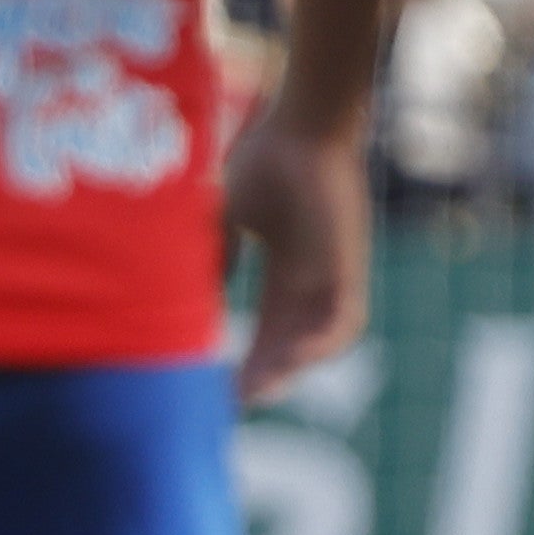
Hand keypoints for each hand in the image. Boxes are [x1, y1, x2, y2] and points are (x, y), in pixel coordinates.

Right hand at [220, 101, 369, 402]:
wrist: (301, 129)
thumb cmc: (262, 160)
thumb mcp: (222, 219)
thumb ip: (212, 257)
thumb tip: (185, 295)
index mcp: (287, 266)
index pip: (268, 324)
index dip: (245, 356)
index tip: (216, 383)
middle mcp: (313, 277)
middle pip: (290, 341)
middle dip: (263, 375)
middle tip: (231, 405)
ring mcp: (334, 273)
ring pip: (319, 338)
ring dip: (290, 368)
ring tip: (257, 392)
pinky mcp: (349, 267)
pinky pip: (344, 320)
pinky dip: (320, 345)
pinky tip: (293, 362)